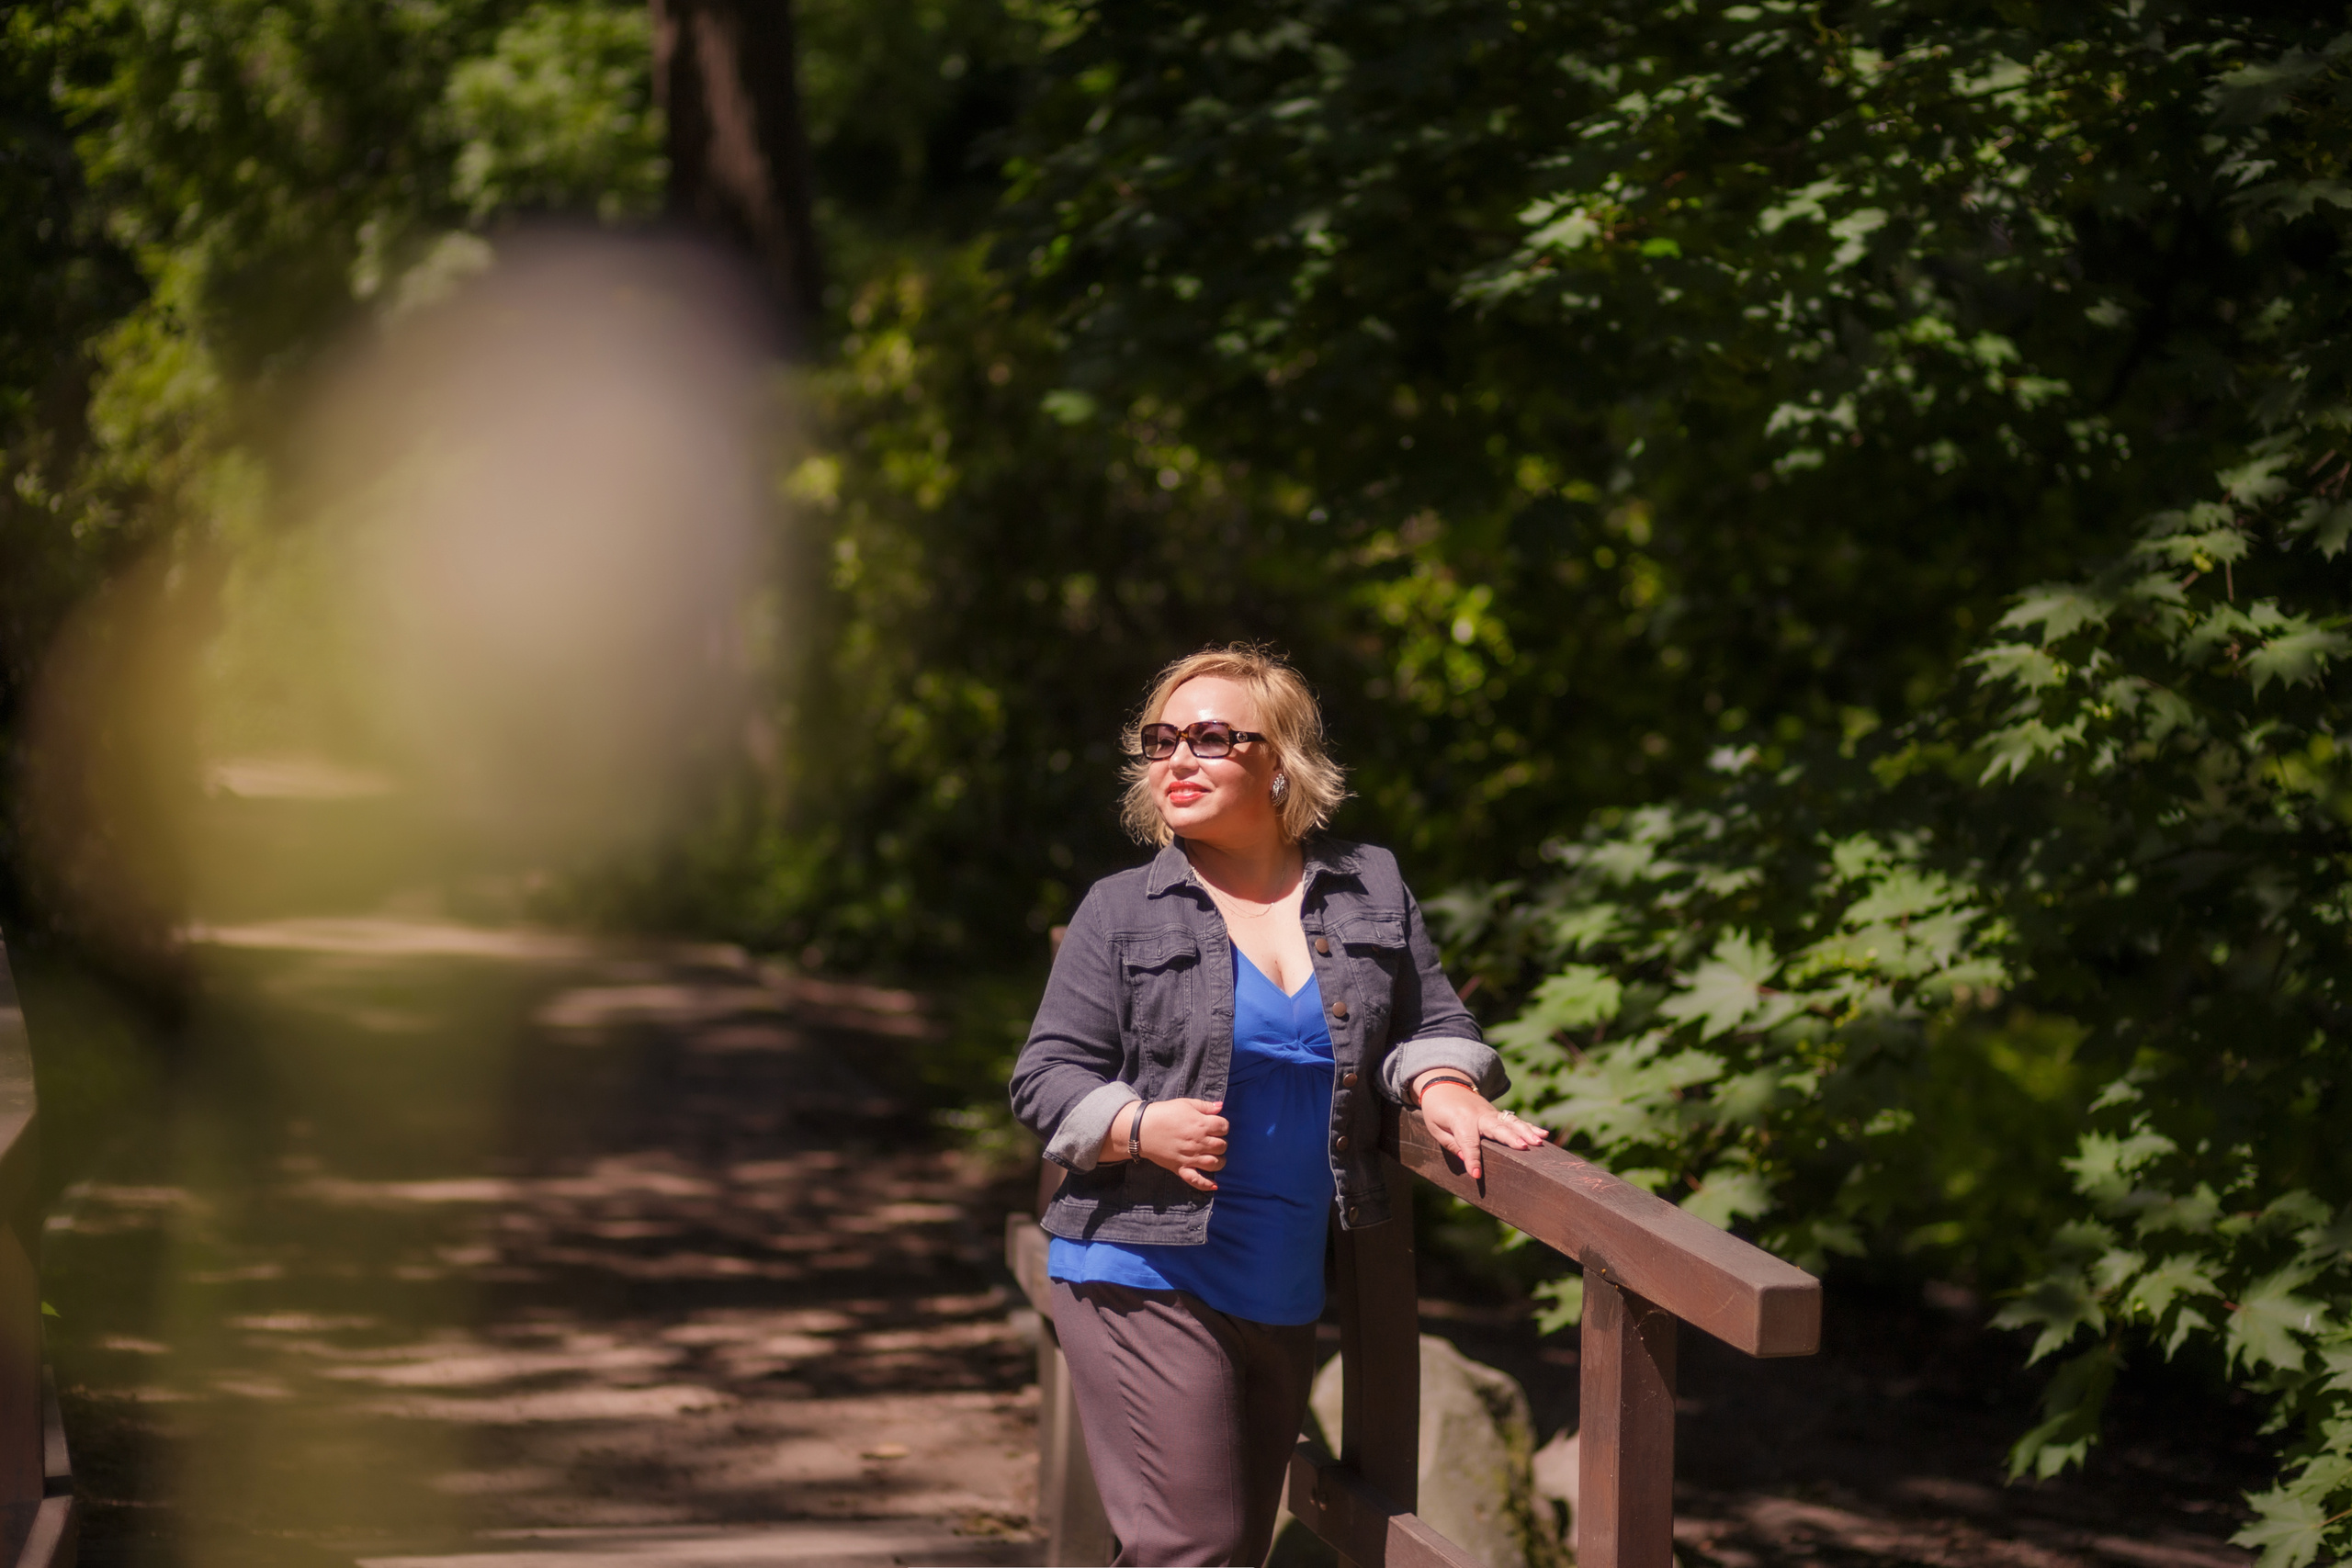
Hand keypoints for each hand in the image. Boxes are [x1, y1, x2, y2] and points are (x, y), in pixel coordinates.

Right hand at [1130, 1098, 1229, 1191]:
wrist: (1141, 1128)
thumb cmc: (1163, 1113)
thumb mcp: (1185, 1103)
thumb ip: (1205, 1106)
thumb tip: (1220, 1106)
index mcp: (1201, 1124)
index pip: (1224, 1127)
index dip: (1222, 1125)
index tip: (1216, 1125)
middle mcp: (1198, 1142)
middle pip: (1222, 1146)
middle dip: (1221, 1142)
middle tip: (1213, 1139)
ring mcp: (1190, 1157)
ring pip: (1215, 1163)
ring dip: (1219, 1160)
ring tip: (1215, 1156)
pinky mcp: (1180, 1168)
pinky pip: (1196, 1180)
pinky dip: (1206, 1185)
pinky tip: (1214, 1185)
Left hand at [1414, 1074, 1548, 1181]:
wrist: (1444, 1085)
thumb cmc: (1437, 1110)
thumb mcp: (1436, 1128)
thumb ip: (1452, 1144)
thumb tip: (1467, 1161)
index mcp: (1460, 1119)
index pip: (1468, 1142)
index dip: (1473, 1159)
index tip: (1476, 1175)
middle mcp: (1479, 1115)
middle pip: (1496, 1128)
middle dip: (1510, 1138)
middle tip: (1523, 1147)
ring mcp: (1491, 1113)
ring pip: (1510, 1122)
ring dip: (1526, 1132)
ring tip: (1538, 1143)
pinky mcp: (1498, 1114)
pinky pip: (1515, 1120)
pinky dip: (1529, 1126)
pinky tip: (1543, 1134)